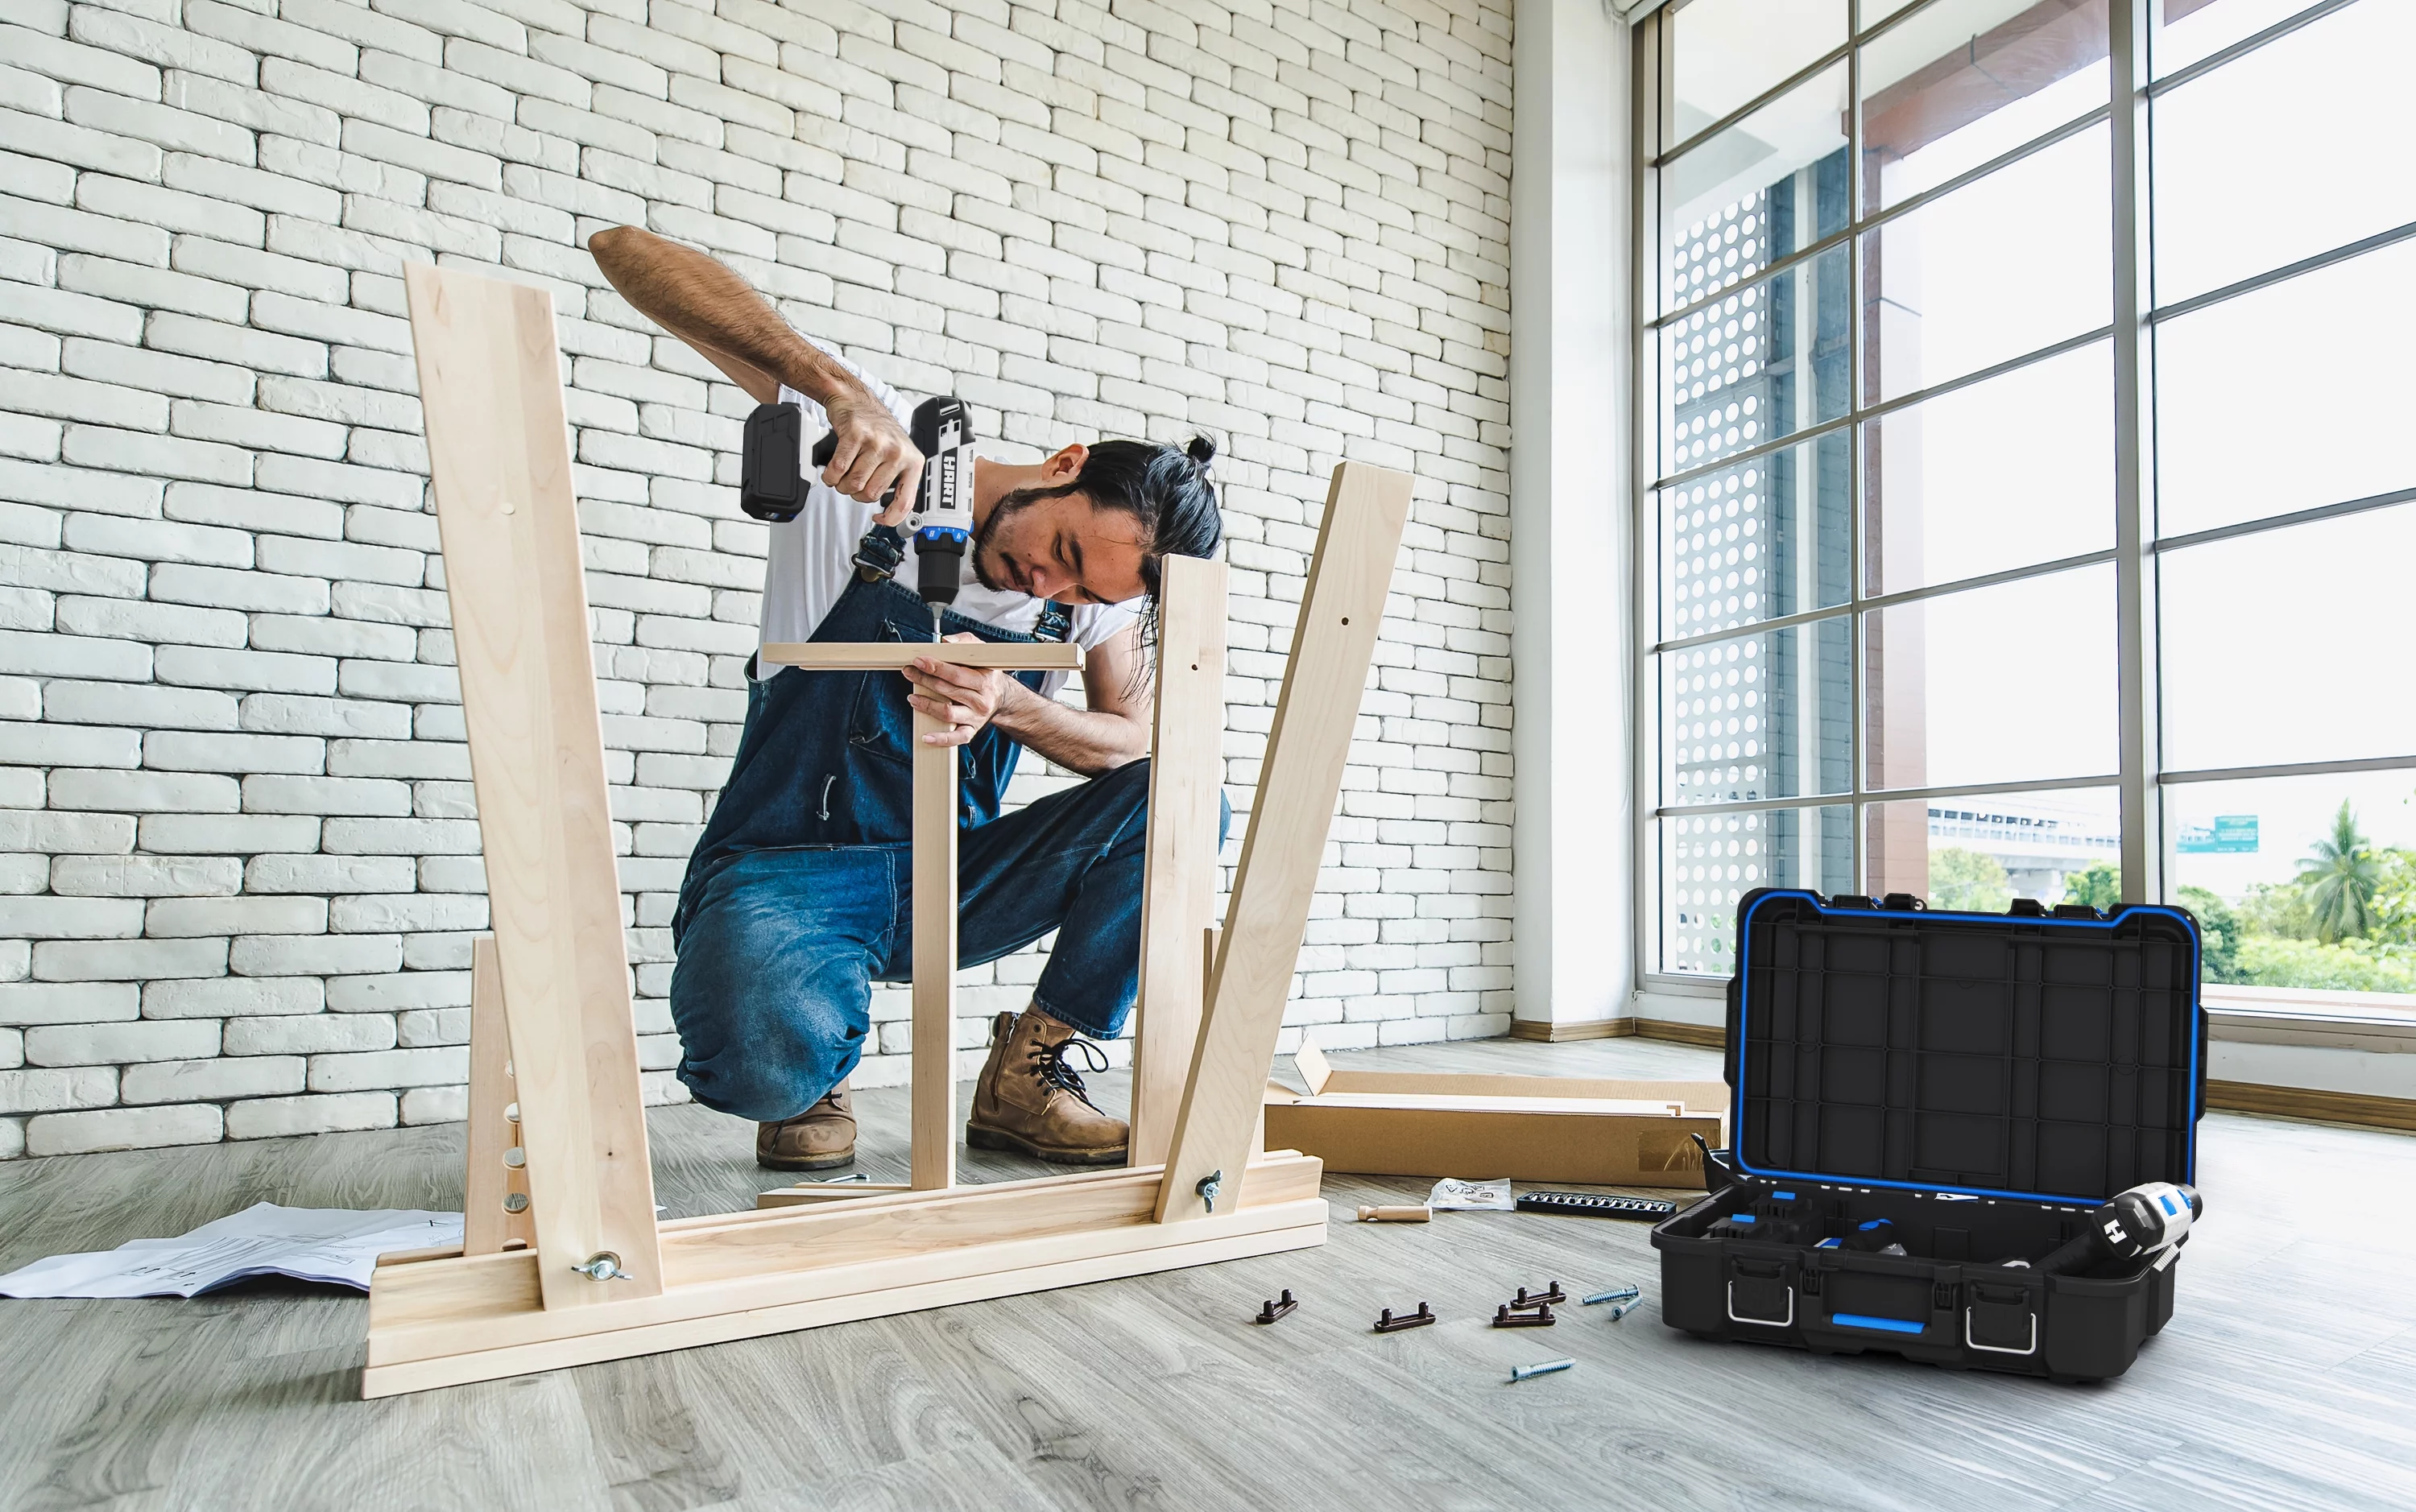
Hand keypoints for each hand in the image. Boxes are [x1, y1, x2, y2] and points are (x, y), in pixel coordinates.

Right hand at [820, 390, 922, 523]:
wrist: (856, 400)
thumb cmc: (877, 430)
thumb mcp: (898, 454)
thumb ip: (898, 480)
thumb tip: (893, 512)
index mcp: (912, 461)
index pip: (905, 501)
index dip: (890, 518)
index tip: (879, 518)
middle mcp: (897, 452)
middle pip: (871, 494)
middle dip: (856, 494)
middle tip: (852, 483)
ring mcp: (877, 443)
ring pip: (854, 484)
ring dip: (842, 485)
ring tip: (842, 475)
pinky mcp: (856, 435)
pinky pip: (838, 469)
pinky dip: (831, 476)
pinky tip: (832, 472)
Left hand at [904, 633, 1012, 746]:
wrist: (1002, 698)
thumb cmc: (987, 674)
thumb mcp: (982, 653)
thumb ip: (965, 642)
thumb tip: (945, 642)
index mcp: (984, 681)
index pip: (956, 674)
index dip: (935, 667)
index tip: (919, 661)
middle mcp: (981, 700)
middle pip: (948, 691)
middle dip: (924, 680)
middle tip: (909, 672)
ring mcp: (976, 717)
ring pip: (948, 713)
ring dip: (927, 705)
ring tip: (912, 697)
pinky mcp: (971, 730)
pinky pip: (956, 738)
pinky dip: (940, 739)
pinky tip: (926, 736)